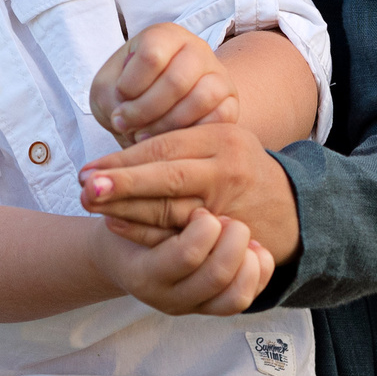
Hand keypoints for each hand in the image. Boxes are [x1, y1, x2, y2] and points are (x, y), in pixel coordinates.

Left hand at [80, 123, 301, 268]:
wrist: (292, 209)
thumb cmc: (242, 169)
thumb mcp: (221, 142)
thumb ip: (181, 144)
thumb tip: (125, 150)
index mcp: (222, 139)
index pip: (164, 147)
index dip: (123, 158)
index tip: (90, 167)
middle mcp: (225, 170)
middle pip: (164, 176)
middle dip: (119, 182)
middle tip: (83, 187)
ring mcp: (227, 205)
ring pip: (168, 209)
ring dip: (125, 209)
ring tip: (91, 205)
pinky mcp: (225, 236)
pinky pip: (178, 235)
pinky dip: (144, 232)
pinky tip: (117, 226)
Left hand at [90, 23, 238, 147]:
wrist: (159, 108)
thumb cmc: (130, 93)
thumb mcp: (108, 89)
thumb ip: (110, 98)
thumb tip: (125, 118)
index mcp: (165, 35)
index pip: (152, 55)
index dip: (130, 85)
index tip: (119, 99)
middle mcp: (196, 49)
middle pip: (177, 79)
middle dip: (145, 110)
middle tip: (126, 125)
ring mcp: (218, 75)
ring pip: (203, 98)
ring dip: (167, 125)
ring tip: (144, 136)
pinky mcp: (230, 102)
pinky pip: (221, 119)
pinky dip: (192, 134)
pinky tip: (170, 140)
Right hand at [91, 207, 275, 315]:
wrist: (129, 259)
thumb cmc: (125, 224)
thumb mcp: (121, 210)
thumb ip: (136, 192)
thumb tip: (121, 162)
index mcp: (144, 273)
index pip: (186, 255)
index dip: (203, 228)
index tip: (204, 208)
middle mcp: (169, 298)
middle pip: (217, 275)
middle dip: (230, 240)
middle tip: (228, 217)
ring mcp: (194, 306)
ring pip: (235, 294)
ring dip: (243, 255)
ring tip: (239, 229)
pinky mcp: (214, 307)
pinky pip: (245, 299)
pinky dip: (256, 273)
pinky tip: (254, 247)